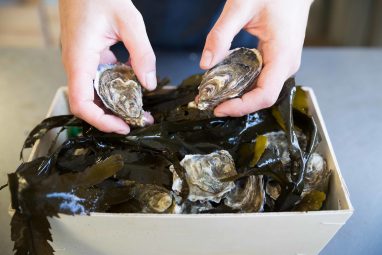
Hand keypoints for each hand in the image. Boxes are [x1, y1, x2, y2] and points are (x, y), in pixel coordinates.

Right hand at [59, 0, 155, 133]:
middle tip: (137, 120)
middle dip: (113, 116)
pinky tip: (133, 84)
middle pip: (89, 103)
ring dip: (115, 102)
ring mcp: (81, 61)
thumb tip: (149, 82)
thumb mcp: (130, 22)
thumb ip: (142, 54)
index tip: (121, 126)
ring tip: (138, 108)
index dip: (100, 120)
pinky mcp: (88, 56)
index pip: (81, 103)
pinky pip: (99, 79)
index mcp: (80, 58)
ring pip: (95, 92)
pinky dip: (115, 86)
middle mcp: (76, 64)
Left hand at [200, 0, 312, 116]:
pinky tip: (225, 79)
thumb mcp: (241, 7)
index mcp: (283, 55)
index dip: (241, 107)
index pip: (264, 95)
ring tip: (213, 92)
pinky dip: (241, 83)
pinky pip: (259, 80)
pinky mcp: (276, 60)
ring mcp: (282, 64)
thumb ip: (221, 34)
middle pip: (260, 97)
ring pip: (259, 90)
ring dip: (237, 95)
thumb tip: (205, 63)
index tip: (219, 108)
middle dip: (234, 104)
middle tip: (209, 101)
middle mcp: (286, 65)